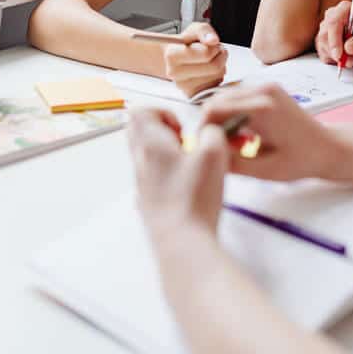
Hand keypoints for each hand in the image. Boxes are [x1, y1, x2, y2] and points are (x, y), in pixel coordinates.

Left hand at [128, 108, 227, 242]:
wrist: (182, 242)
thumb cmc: (195, 197)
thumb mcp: (214, 154)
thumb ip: (213, 132)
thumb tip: (209, 131)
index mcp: (151, 144)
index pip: (139, 111)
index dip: (163, 112)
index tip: (182, 129)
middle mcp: (140, 162)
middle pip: (137, 131)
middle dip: (161, 130)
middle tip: (183, 142)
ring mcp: (141, 184)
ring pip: (144, 155)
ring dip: (164, 152)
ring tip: (188, 165)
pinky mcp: (147, 203)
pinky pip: (150, 178)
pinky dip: (165, 174)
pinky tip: (186, 187)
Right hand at [164, 22, 226, 98]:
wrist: (177, 59)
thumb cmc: (187, 43)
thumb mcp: (194, 29)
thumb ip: (204, 31)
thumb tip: (213, 40)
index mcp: (172, 55)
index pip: (205, 54)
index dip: (214, 47)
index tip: (211, 44)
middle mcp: (175, 73)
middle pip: (214, 67)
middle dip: (220, 56)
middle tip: (216, 51)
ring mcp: (183, 87)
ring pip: (217, 77)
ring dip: (220, 66)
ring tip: (211, 60)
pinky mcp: (192, 94)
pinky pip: (216, 85)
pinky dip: (217, 77)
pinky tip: (209, 71)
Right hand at [200, 83, 337, 180]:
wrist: (327, 147)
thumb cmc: (302, 160)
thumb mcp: (265, 171)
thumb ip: (232, 163)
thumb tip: (205, 155)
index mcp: (262, 107)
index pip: (214, 108)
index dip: (202, 128)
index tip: (204, 148)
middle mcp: (263, 90)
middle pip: (217, 100)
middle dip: (211, 125)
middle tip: (219, 149)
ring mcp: (266, 86)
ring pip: (226, 98)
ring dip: (222, 120)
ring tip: (234, 145)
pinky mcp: (268, 89)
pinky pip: (239, 98)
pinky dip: (234, 114)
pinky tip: (243, 136)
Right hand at [315, 0, 352, 66]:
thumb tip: (348, 47)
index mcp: (345, 9)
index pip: (334, 22)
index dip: (334, 40)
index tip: (339, 55)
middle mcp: (333, 15)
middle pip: (324, 34)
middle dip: (336, 52)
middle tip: (349, 61)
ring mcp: (326, 28)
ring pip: (322, 45)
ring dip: (336, 57)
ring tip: (352, 57)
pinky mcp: (323, 40)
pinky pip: (321, 52)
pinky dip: (333, 59)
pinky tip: (345, 58)